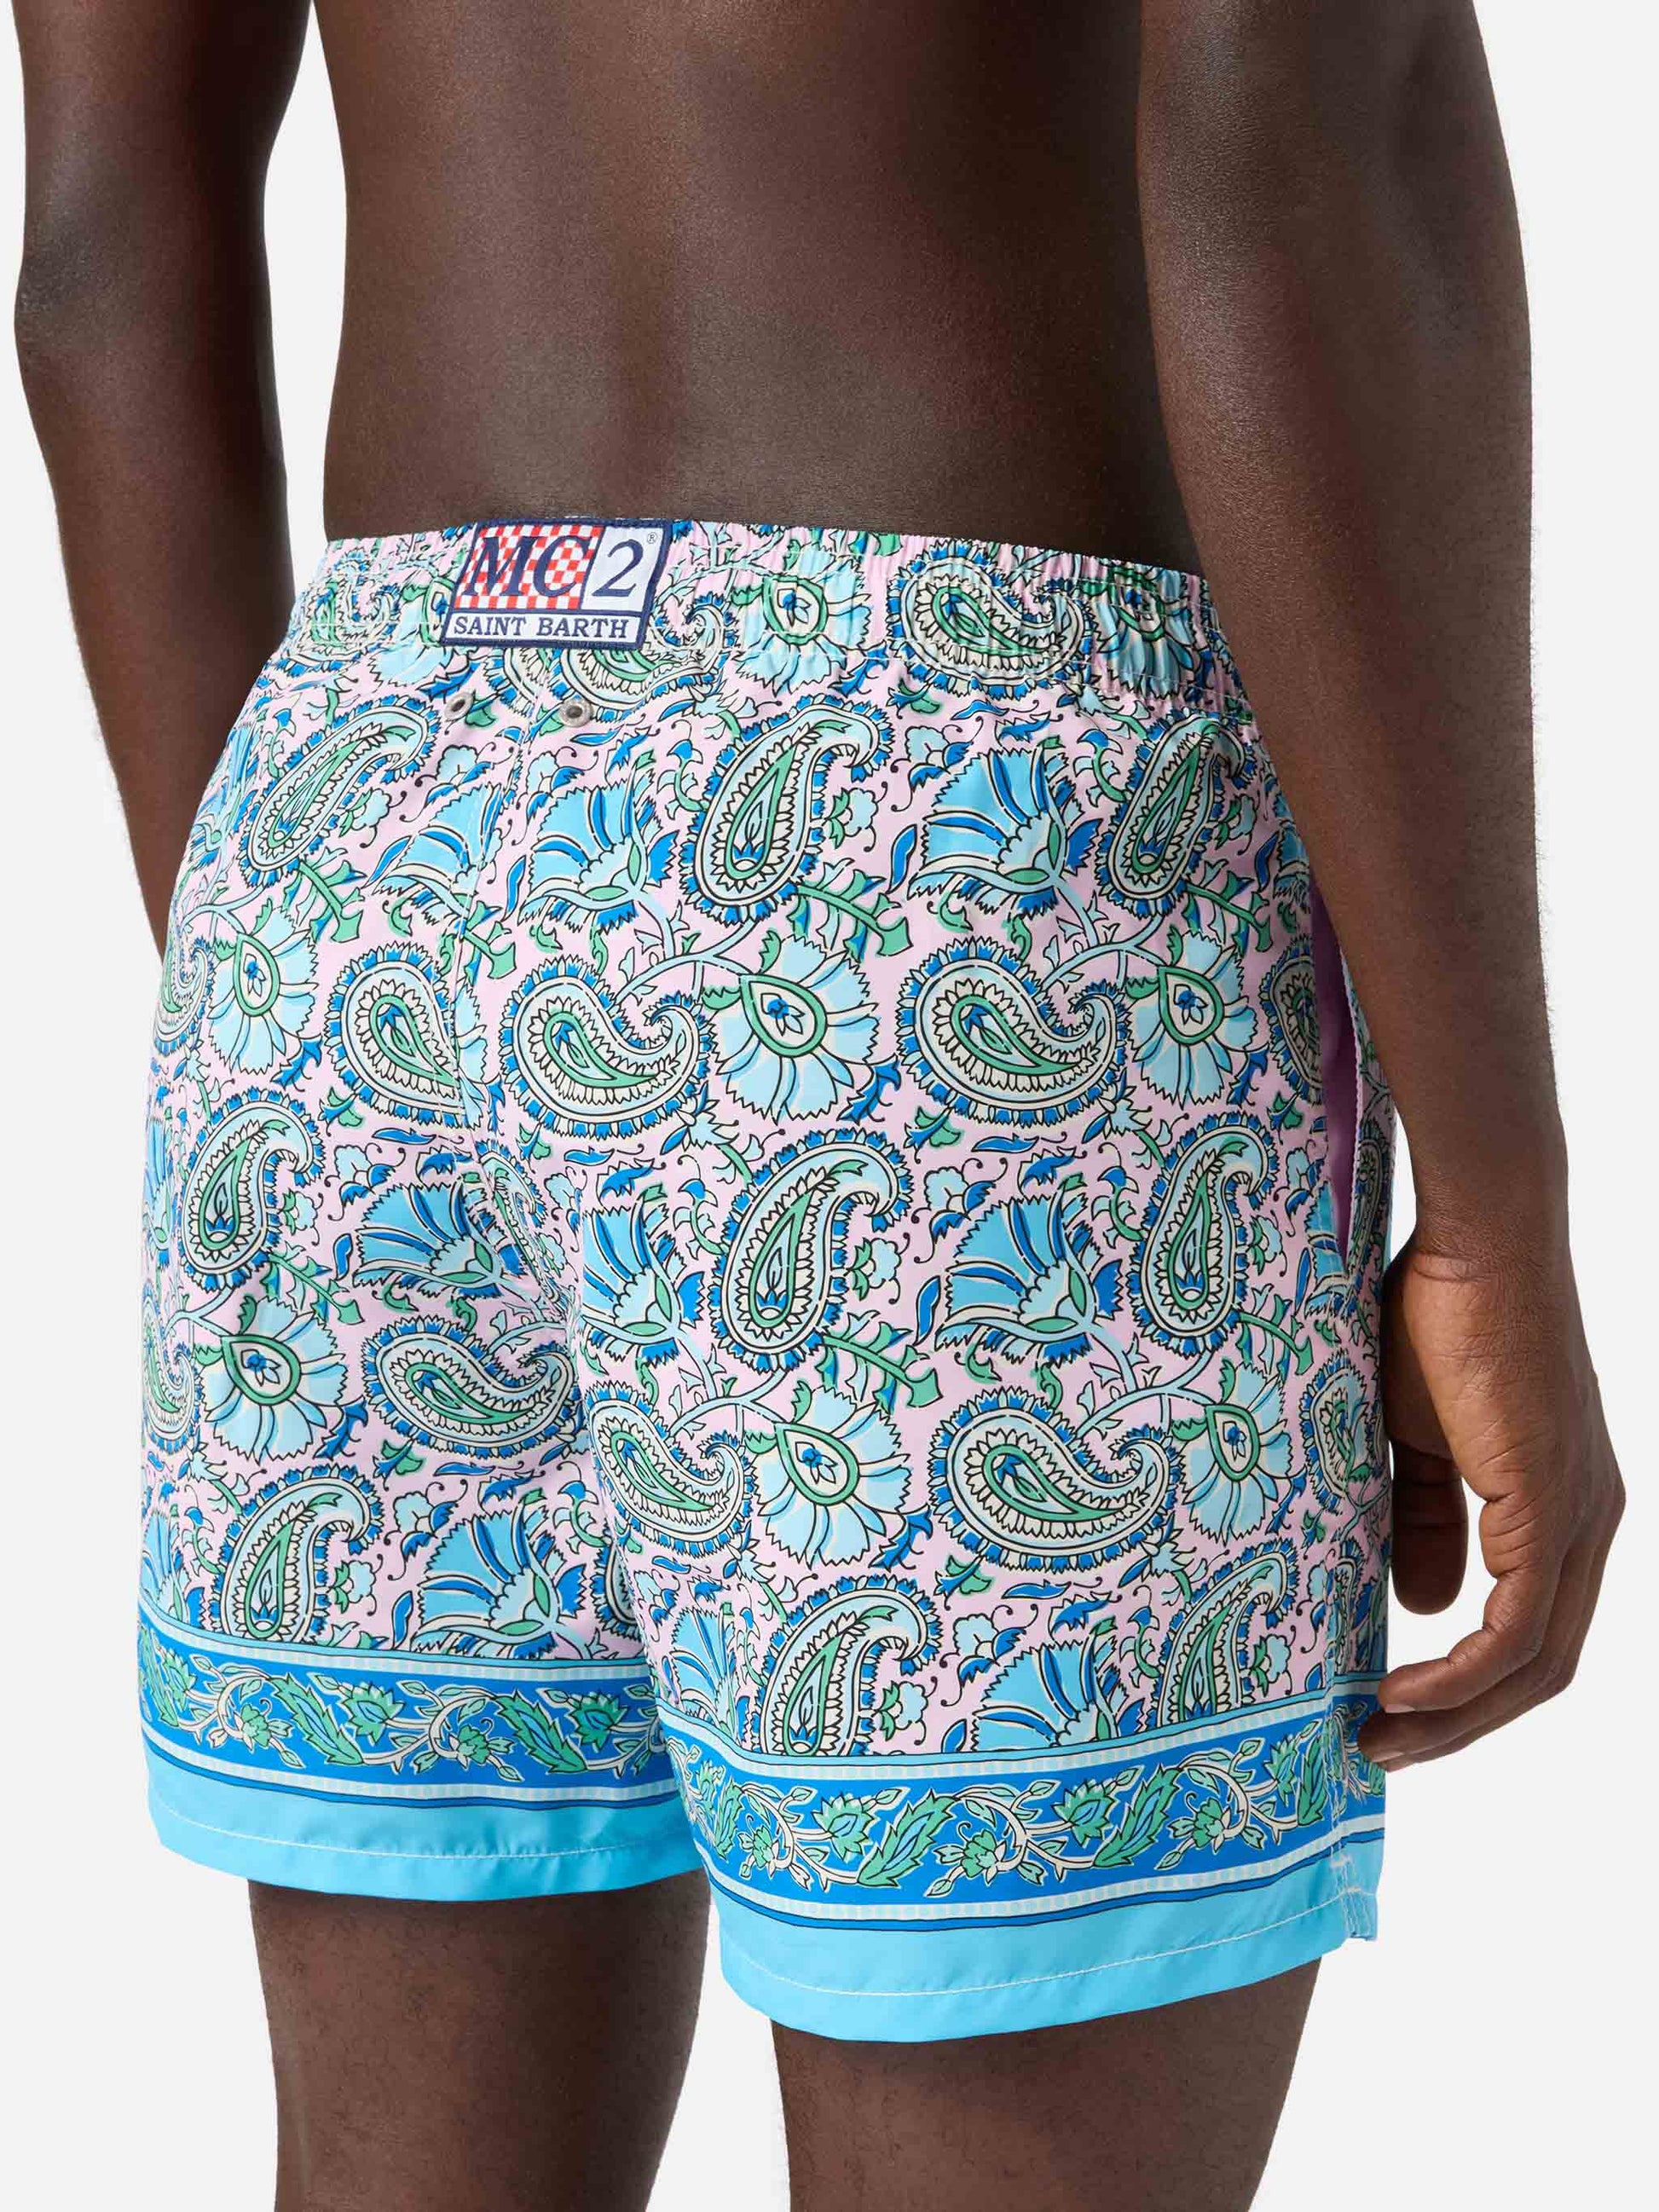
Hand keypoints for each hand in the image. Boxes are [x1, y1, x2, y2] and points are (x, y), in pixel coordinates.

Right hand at [1358, 1231, 1622, 1769]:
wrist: (1477, 1242)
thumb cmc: (1440, 1315)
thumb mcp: (1417, 1439)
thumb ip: (1423, 1519)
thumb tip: (1418, 1607)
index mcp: (1562, 1506)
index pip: (1532, 1630)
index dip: (1465, 1686)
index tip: (1386, 1707)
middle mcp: (1590, 1524)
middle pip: (1540, 1668)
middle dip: (1458, 1724)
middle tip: (1378, 1750)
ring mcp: (1580, 1519)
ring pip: (1534, 1662)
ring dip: (1454, 1715)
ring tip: (1376, 1736)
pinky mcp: (1553, 1508)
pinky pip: (1515, 1628)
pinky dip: (1458, 1674)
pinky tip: (1400, 1686)